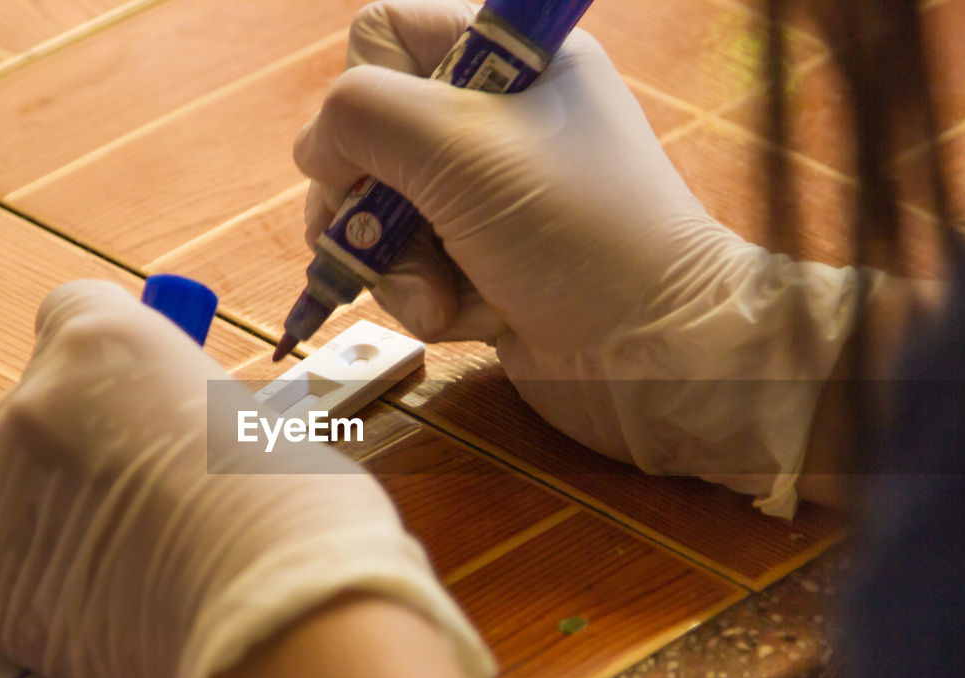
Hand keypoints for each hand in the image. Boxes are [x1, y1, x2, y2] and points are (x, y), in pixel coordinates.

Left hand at [0, 279, 492, 677]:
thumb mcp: (256, 432)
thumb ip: (197, 426)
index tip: (116, 406)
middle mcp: (37, 395)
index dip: (91, 366)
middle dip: (24, 430)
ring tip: (22, 533)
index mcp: (114, 343)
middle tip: (78, 489)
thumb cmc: (300, 517)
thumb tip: (197, 457)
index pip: (66, 311)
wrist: (271, 612)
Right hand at [294, 0, 860, 515]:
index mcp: (508, 62)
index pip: (384, 36)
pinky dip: (424, 301)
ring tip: (437, 298)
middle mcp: (495, 123)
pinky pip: (409, 271)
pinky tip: (466, 322)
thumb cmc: (572, 231)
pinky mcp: (480, 267)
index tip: (374, 154)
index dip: (360, 94)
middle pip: (367, 137)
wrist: (651, 354)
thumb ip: (362, 116)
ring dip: (394, 266)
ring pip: (378, 215)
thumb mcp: (459, 146)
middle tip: (381, 239)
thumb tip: (313, 147)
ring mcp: (486, 200)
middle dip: (365, 202)